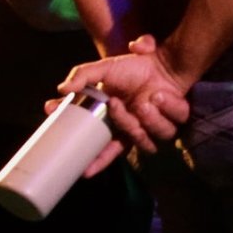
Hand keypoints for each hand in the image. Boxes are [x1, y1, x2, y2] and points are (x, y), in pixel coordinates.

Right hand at [59, 35, 191, 167]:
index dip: (93, 160)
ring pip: (143, 138)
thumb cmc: (133, 67)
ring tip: (144, 101)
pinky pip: (167, 129)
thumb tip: (62, 89)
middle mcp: (130, 129)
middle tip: (114, 104)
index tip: (84, 170)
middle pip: (119, 147)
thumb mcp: (104, 68)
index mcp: (111, 121)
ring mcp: (150, 128)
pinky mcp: (171, 124)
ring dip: (144, 119)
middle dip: (117, 132)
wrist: (164, 62)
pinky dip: (165, 110)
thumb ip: (82, 76)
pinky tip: (161, 96)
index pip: (99, 146)